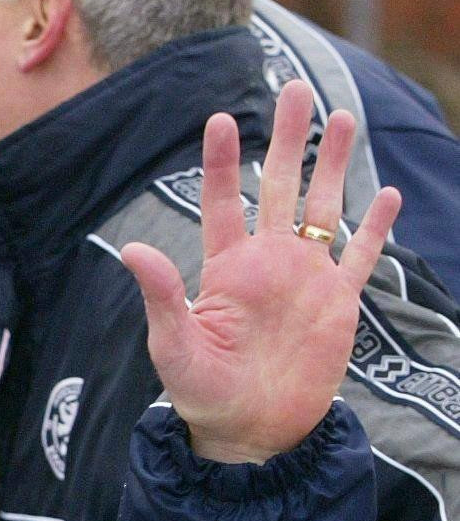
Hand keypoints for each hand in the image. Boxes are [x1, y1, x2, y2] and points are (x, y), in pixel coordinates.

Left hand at [122, 79, 399, 463]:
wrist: (250, 431)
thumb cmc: (201, 391)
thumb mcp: (173, 343)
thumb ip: (162, 294)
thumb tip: (133, 249)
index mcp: (226, 267)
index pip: (222, 201)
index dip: (222, 161)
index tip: (221, 117)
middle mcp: (267, 263)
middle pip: (279, 187)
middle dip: (288, 139)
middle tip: (297, 89)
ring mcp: (305, 279)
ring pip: (322, 207)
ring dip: (333, 164)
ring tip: (341, 117)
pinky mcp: (339, 303)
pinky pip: (361, 256)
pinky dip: (375, 226)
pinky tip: (387, 193)